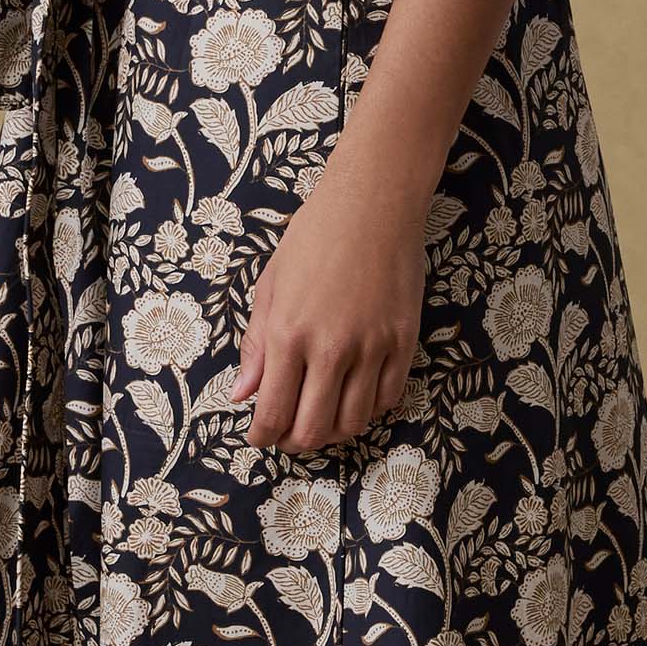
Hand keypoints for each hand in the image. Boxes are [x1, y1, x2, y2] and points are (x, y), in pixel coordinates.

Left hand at [233, 155, 428, 453]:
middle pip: (313, 430)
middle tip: (287, 433)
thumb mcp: (271, 287)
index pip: (273, 413)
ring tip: (320, 418)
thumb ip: (257, 347)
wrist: (373, 204)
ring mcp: (373, 348)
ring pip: (353, 422)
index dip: (263, 436)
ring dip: (332, 431)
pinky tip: (353, 397)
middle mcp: (331, 349)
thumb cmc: (314, 238)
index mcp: (289, 334)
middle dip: (294, 441)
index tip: (259, 436)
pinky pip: (387, 399)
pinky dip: (367, 410)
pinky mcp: (404, 342)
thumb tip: (242, 395)